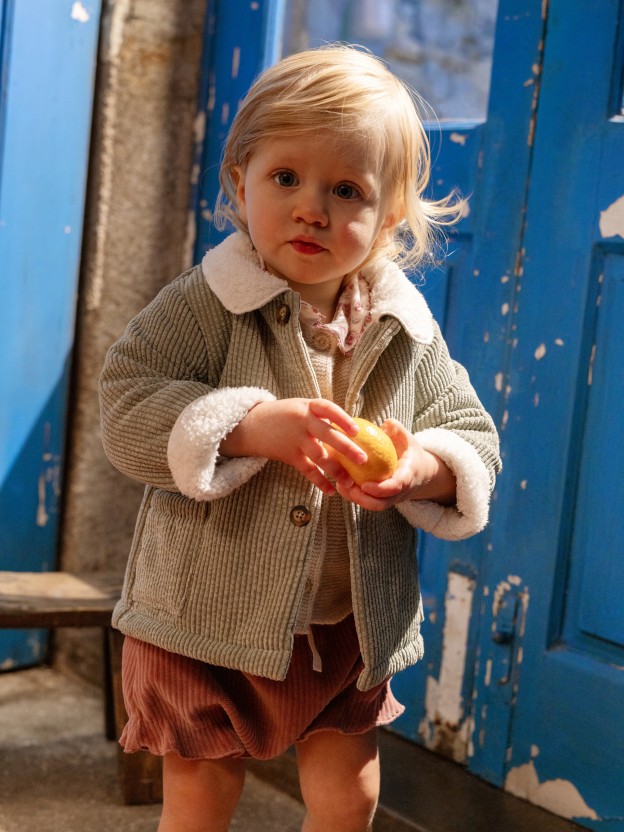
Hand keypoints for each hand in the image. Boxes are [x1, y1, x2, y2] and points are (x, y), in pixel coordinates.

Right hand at [219, 398, 367, 494]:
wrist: (250, 425)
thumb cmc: (283, 415)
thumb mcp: (300, 406)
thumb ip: (321, 415)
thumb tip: (350, 428)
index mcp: (307, 407)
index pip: (328, 409)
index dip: (343, 419)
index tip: (357, 430)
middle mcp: (302, 422)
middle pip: (328, 435)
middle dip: (347, 448)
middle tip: (363, 459)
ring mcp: (295, 440)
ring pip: (319, 456)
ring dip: (336, 470)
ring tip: (350, 482)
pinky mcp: (289, 455)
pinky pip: (307, 470)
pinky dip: (319, 481)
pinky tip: (330, 490)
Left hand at [334, 419, 456, 510]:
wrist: (421, 472)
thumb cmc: (410, 452)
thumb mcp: (407, 438)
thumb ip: (397, 430)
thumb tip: (383, 424)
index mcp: (407, 476)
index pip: (395, 487)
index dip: (379, 489)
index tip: (364, 485)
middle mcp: (399, 492)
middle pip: (381, 504)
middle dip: (363, 500)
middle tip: (347, 486)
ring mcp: (391, 499)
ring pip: (372, 506)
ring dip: (355, 499)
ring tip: (340, 485)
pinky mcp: (382, 500)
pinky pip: (368, 502)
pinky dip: (354, 496)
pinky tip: (341, 484)